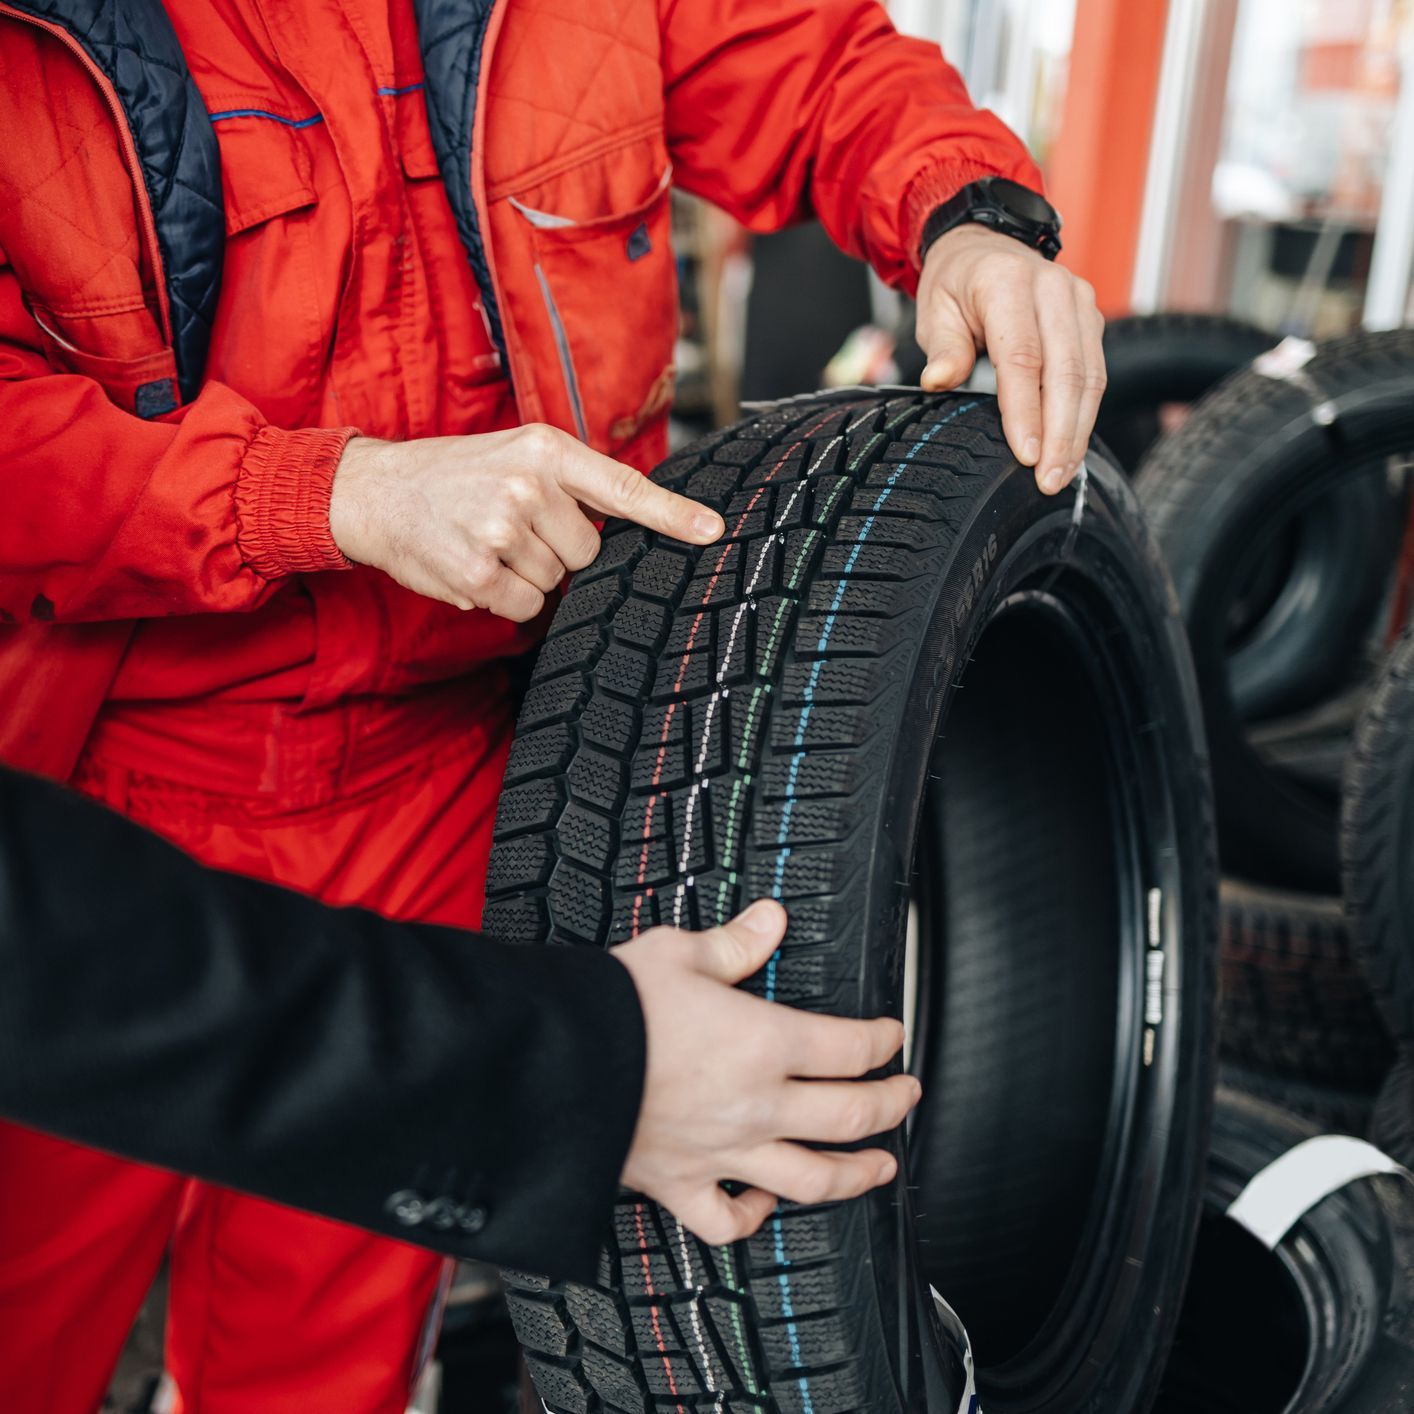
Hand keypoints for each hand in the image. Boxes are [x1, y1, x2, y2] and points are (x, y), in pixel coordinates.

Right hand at [328, 425, 725, 619]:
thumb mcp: (516, 455)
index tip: (712, 531)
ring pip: (555, 581)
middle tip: (510, 527)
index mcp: (545, 450)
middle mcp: (527, 485)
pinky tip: (471, 567)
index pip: (623, 486)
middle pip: (588, 550)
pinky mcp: (477, 574)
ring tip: (483, 542)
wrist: (375, 492)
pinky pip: (524, 606)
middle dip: (557, 549)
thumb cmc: (456, 476)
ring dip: (525, 573)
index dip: (672, 515)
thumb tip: (628, 524)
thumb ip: (572, 483)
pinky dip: (502, 597)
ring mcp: (501, 530)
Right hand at [612, 899, 916, 1245]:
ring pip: (812, 1179)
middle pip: (851, 1116)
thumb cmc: (612, 1006)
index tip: (891, 1034)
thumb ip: (735, 943)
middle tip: (908, 1095)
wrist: (549, 1062)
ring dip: (856, 1174)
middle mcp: (755, 1105)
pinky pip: (729, 1221)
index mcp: (763, 1042)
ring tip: (878, 1167)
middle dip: (892, 1105)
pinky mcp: (680, 1184)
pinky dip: (755, 1216)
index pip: (851, 1048)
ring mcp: (722, 1153)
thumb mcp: (677, 953)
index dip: (883, 1040)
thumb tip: (773, 919)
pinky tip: (764, 1201)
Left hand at [915, 224, 1105, 494]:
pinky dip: (1085, 414)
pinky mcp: (1091, 320)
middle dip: (1061, 433)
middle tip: (1050, 479)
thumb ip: (943, 347)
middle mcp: (1054, 289)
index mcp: (1008, 284)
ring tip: (1062, 474)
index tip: (1025, 455)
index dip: (1026, 411)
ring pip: (1090, 376)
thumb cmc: (957, 283)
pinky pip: (1095, 373)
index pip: (1023, 358)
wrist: (984, 246)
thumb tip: (939, 381)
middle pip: (1068, 371)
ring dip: (1078, 431)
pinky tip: (1071, 447)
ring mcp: (1079, 303)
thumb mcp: (935, 309)